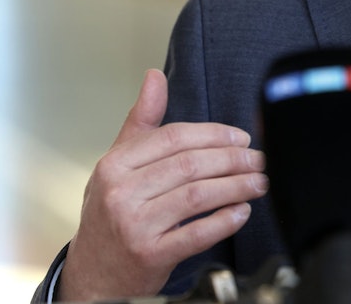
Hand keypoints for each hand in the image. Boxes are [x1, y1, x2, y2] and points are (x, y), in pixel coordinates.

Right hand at [58, 69, 267, 299]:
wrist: (92, 274)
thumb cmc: (109, 215)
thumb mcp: (117, 164)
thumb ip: (141, 121)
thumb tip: (155, 76)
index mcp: (114, 165)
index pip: (174, 138)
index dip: (214, 135)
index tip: (241, 138)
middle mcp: (121, 193)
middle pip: (189, 165)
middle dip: (232, 160)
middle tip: (258, 159)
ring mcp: (135, 225)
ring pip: (197, 196)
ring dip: (236, 187)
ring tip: (258, 182)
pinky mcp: (150, 254)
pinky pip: (196, 233)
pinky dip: (224, 220)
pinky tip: (241, 212)